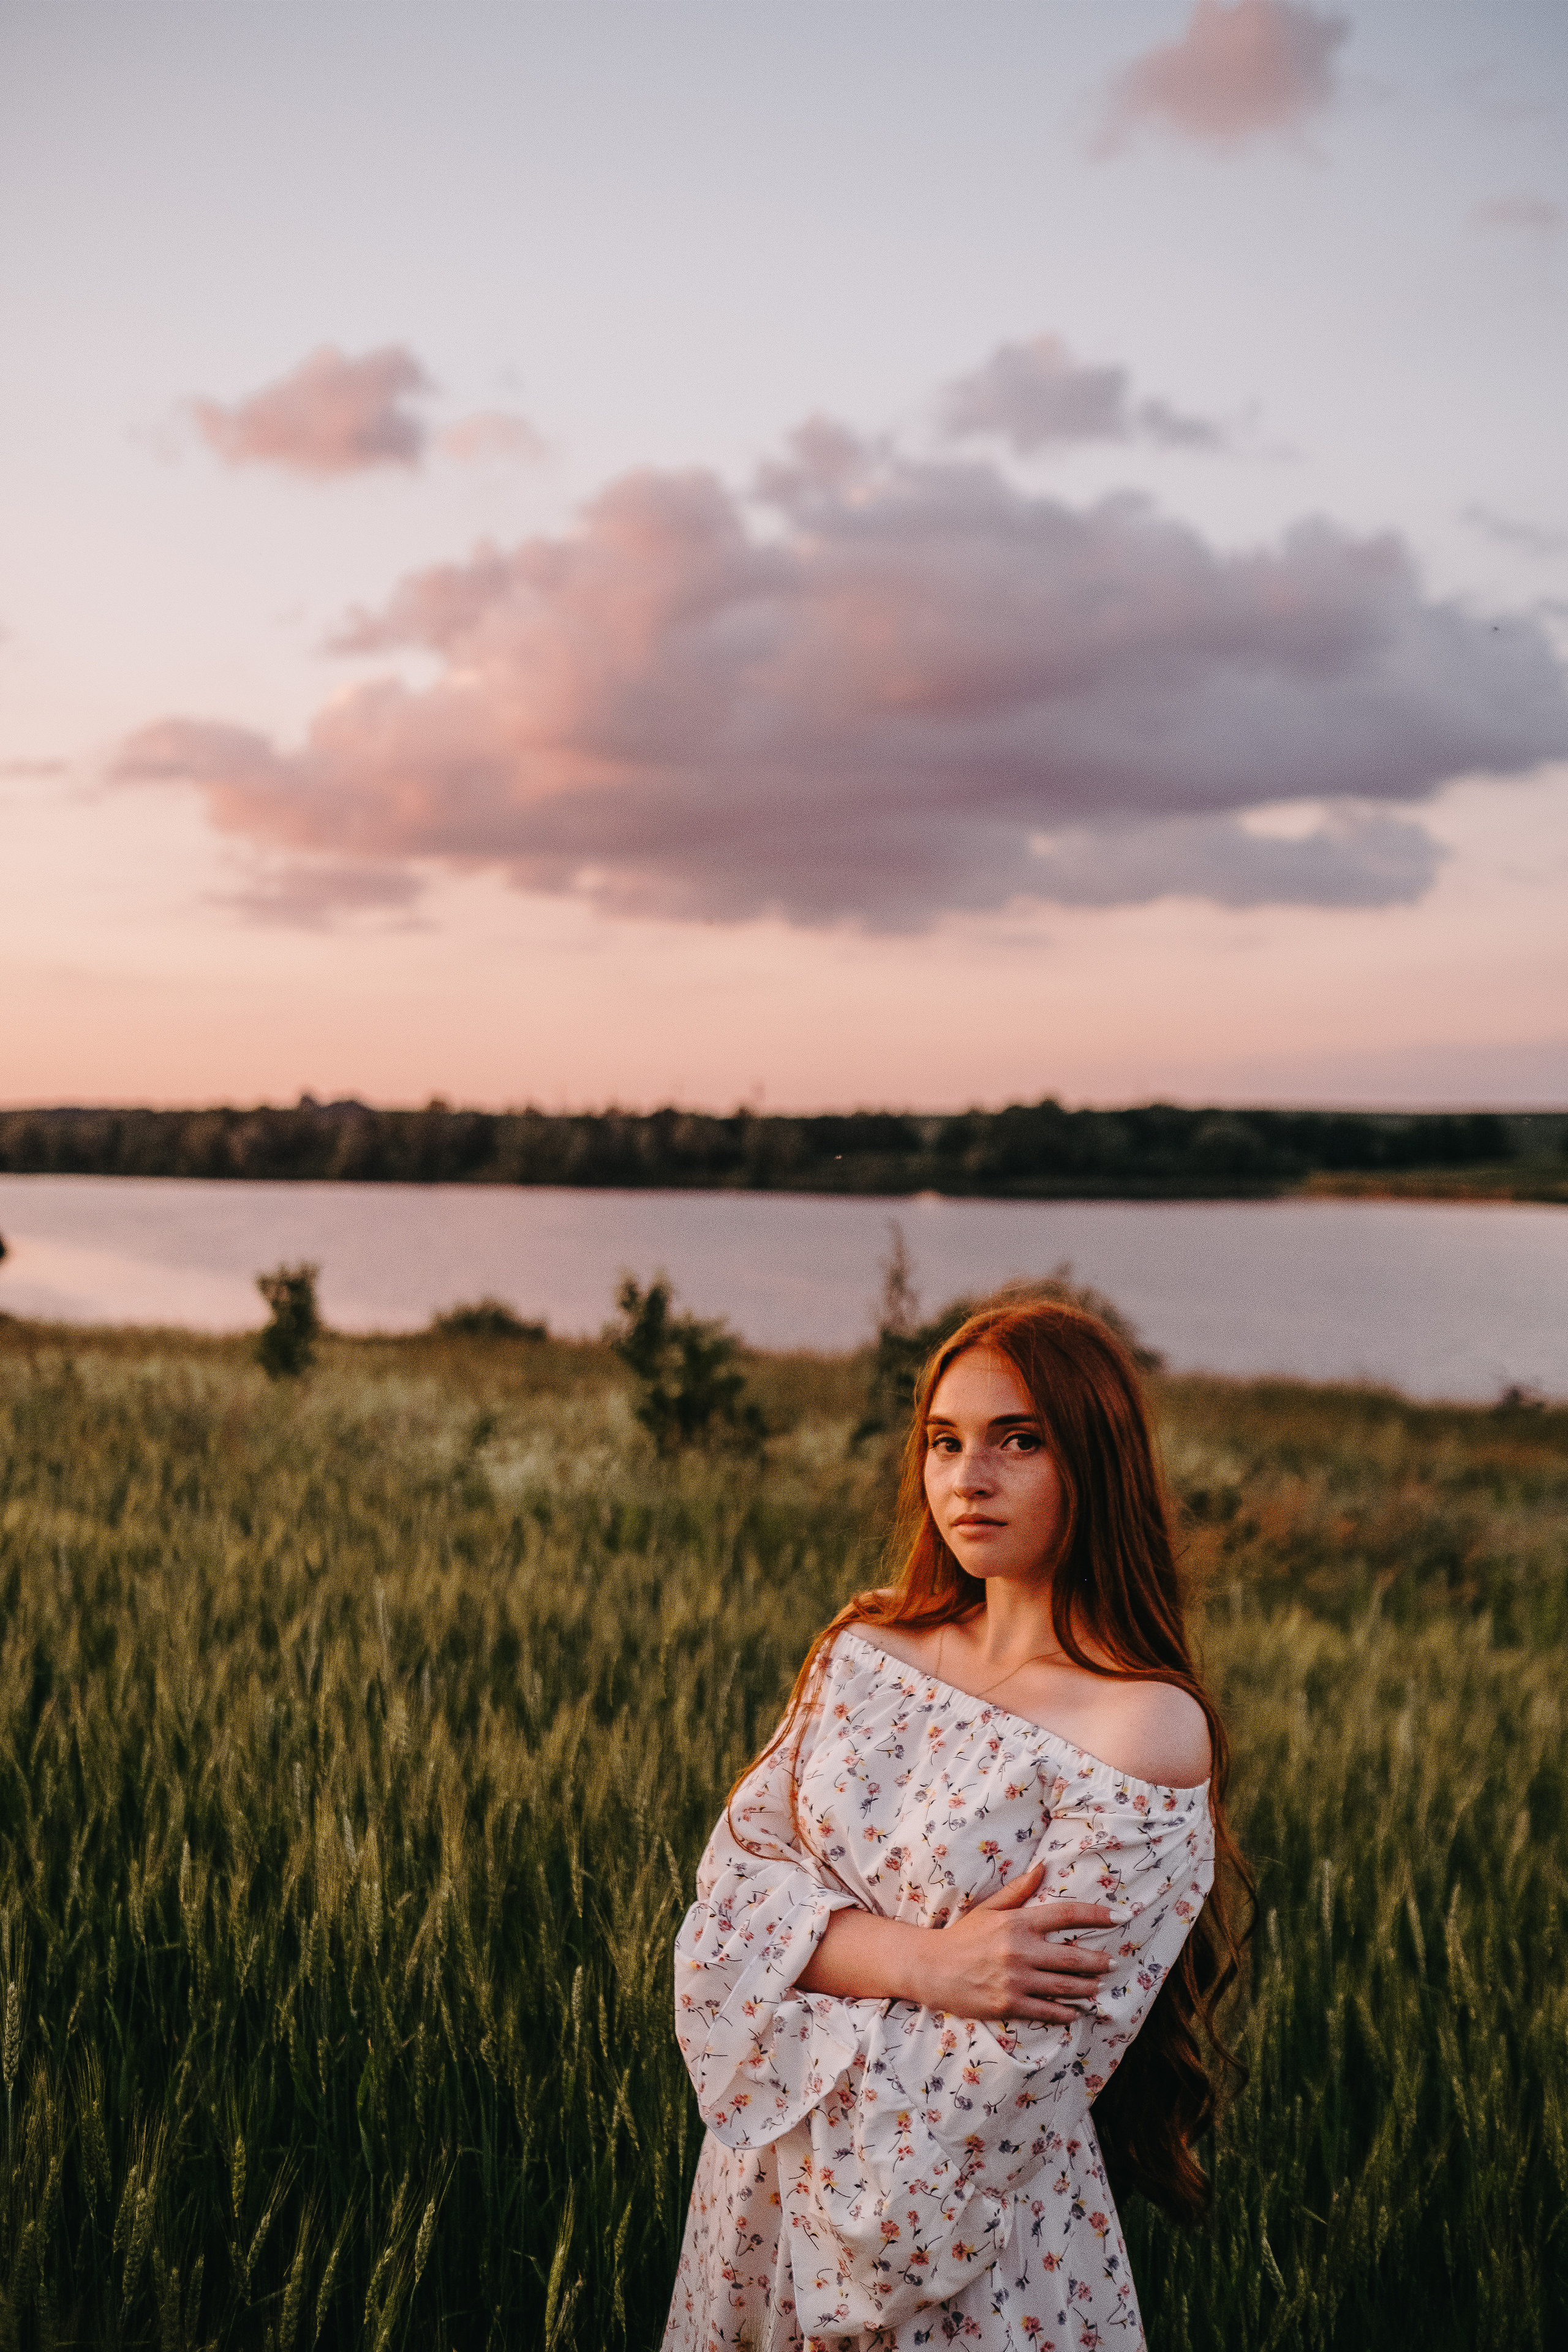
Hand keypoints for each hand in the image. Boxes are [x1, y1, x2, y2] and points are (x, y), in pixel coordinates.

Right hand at [916, 1863, 1116, 2024]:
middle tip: (1113, 1963)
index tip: (1117, 1917)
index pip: (1066, 1914)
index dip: (1095, 1915)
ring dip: (1087, 1988)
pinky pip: (1047, 2011)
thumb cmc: (962, 1936)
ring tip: (1098, 1986)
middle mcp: (1021, 1950)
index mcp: (1018, 1922)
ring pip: (1065, 1986)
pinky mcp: (1009, 2004)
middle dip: (1098, 1961)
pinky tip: (1075, 2011)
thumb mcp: (989, 1908)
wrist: (931, 1968)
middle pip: (1073, 1956)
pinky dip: (1066, 2012)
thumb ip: (1018, 1890)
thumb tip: (1043, 1866)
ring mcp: (1016, 1979)